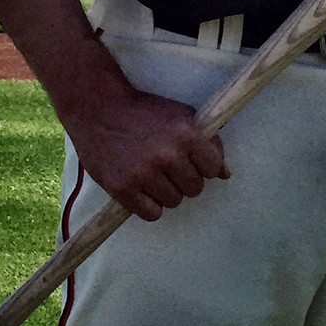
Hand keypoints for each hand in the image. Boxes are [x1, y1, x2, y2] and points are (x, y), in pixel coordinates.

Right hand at [67, 84, 229, 221]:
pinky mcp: (124, 189)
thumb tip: (225, 173)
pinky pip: (152, 214)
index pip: (213, 167)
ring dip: (167, 192)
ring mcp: (144, 174)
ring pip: (174, 202)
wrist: (100, 110)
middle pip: (195, 188)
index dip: (205, 166)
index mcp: (186, 133)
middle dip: (185, 180)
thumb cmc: (144, 111)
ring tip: (152, 174)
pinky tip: (142, 188)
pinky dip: (150, 205)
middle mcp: (167, 155)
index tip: (193, 161)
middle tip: (169, 167)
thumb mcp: (181, 114)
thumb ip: (207, 141)